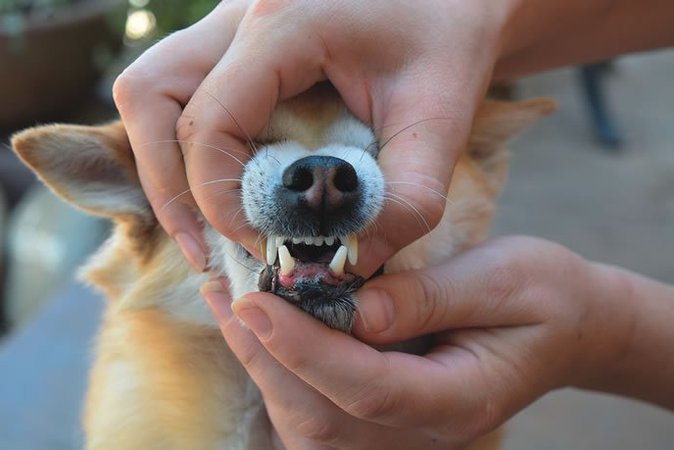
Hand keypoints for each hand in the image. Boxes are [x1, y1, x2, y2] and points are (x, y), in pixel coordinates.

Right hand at [113, 0, 512, 273]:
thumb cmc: (450, 38)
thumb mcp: (441, 119)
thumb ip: (405, 200)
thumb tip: (348, 264)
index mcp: (284, 26)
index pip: (208, 124)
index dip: (219, 201)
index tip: (262, 248)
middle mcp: (241, 15)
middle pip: (151, 97)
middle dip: (168, 183)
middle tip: (205, 245)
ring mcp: (234, 22)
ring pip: (155, 90)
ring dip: (166, 162)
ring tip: (207, 225)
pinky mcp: (241, 41)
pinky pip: (186, 90)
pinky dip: (189, 145)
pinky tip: (228, 188)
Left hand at [202, 236, 644, 448]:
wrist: (566, 325)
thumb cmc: (543, 295)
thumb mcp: (503, 278)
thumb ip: (430, 296)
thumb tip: (354, 306)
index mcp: (459, 399)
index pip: (367, 388)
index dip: (306, 348)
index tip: (257, 301)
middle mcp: (423, 430)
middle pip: (323, 415)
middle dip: (266, 355)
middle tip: (226, 294)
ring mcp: (401, 432)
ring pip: (310, 423)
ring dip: (262, 364)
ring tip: (229, 303)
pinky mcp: (383, 415)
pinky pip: (316, 410)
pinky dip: (279, 369)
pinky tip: (259, 325)